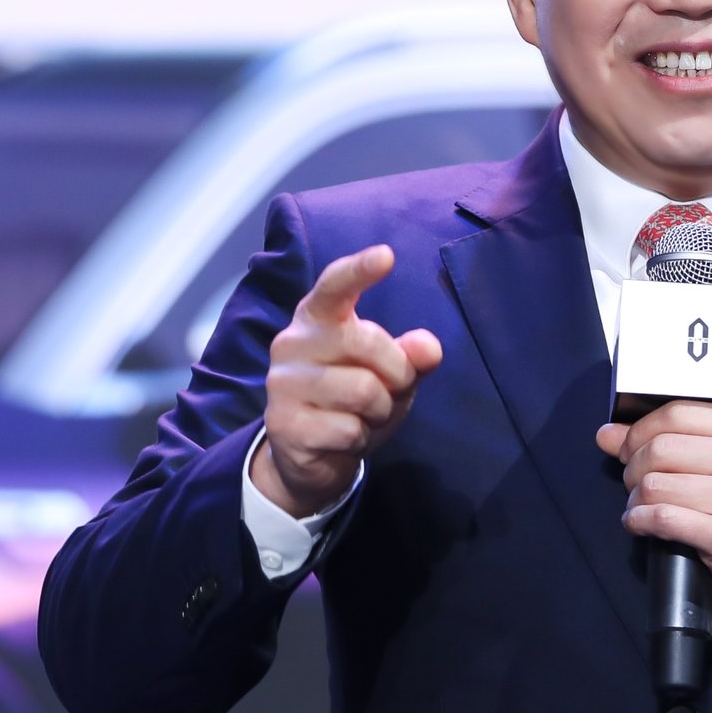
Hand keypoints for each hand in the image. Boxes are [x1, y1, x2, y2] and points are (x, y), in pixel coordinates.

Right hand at [255, 245, 444, 515]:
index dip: (359, 270)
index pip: (335, 285)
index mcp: (317, 318)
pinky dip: (360, 439)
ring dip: (380, 412)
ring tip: (365, 417)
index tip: (386, 255)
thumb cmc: (352, 402)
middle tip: (390, 391)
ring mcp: (282, 383)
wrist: (307, 457)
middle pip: (367, 342)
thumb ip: (410, 357)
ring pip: (363, 391)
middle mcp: (292, 342)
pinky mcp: (283, 424)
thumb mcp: (390, 375)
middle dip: (397, 373)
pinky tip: (343, 438)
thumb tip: (429, 347)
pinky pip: (348, 429)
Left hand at [599, 401, 711, 618]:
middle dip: (633, 465)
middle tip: (635, 481)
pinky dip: (638, 520)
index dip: (640, 430)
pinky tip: (640, 523)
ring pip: (655, 484)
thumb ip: (676, 438)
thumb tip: (607, 433)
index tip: (628, 447)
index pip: (678, 413)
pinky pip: (660, 517)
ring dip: (635, 497)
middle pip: (661, 447)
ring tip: (642, 505)